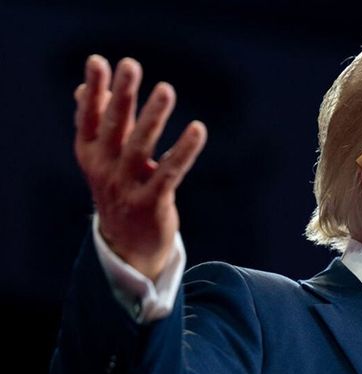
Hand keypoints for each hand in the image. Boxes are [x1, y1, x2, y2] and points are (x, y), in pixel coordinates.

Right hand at [74, 55, 206, 279]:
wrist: (128, 246)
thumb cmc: (120, 191)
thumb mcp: (104, 159)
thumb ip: (99, 125)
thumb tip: (84, 90)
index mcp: (90, 154)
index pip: (89, 117)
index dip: (95, 90)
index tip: (99, 61)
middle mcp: (104, 169)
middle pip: (113, 126)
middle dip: (121, 94)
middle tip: (129, 65)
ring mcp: (126, 187)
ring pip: (140, 146)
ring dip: (153, 116)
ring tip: (165, 89)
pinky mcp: (151, 202)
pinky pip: (170, 171)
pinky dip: (184, 150)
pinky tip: (197, 129)